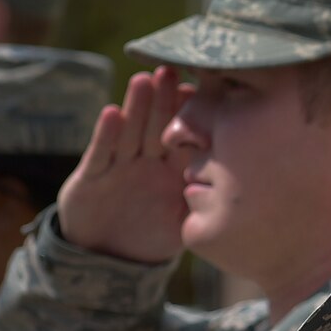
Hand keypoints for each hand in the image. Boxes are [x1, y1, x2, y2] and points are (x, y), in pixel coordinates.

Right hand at [56, 67, 189, 263]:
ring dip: (136, 107)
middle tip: (172, 71)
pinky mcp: (91, 178)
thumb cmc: (151, 237)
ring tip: (144, 81)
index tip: (200, 91)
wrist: (108, 258)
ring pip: (130, 132)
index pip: (183, 137)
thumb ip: (204, 208)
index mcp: (171, 170)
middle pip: (156, 126)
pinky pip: (101, 154)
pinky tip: (112, 113)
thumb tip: (239, 193)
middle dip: (164, 99)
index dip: (189, 115)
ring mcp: (118, 167)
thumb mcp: (183, 225)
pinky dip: (106, 135)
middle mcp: (146, 162)